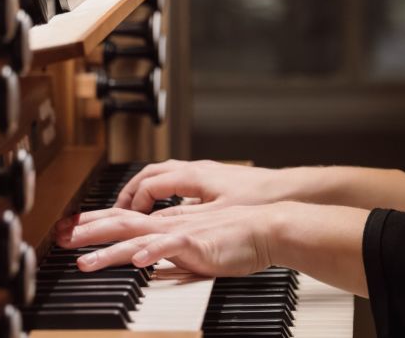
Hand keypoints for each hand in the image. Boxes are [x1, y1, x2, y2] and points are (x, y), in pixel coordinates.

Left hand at [53, 203, 285, 275]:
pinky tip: (136, 262)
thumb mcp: (195, 244)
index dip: (96, 222)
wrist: (266, 228)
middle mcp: (168, 224)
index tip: (70, 228)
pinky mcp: (197, 245)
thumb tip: (150, 258)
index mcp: (167, 223)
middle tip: (61, 238)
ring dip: (109, 250)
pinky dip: (152, 253)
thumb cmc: (236, 237)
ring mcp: (181, 233)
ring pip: (137, 238)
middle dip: (88, 231)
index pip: (124, 218)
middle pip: (121, 223)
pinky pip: (170, 248)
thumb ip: (171, 249)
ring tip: (85, 262)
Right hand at [112, 159, 291, 212]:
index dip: (131, 204)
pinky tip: (169, 206)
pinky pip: (180, 181)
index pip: (147, 185)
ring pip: (165, 174)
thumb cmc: (256, 201)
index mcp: (191, 176)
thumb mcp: (214, 219)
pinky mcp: (217, 180)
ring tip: (136, 208)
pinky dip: (165, 191)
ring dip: (147, 190)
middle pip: (151, 175)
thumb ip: (180, 225)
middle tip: (116, 212)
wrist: (287, 192)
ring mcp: (206, 173)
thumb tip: (152, 234)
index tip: (122, 222)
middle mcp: (196, 170)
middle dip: (130, 193)